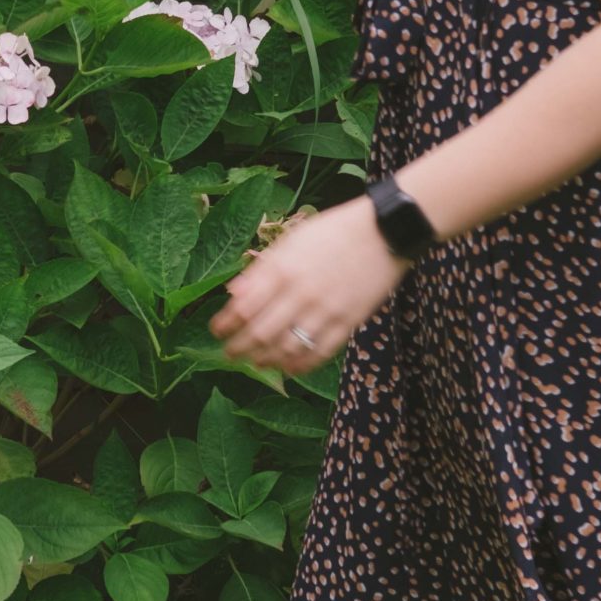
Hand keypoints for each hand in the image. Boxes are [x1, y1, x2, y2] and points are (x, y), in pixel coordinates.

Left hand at [210, 198, 407, 372]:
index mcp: (283, 269)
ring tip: (256, 362)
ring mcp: (326, 311)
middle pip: (261, 333)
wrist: (384, 232)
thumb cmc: (334, 232)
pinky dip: (300, 365)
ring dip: (266, 360)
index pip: (244, 307)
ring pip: (288, 348)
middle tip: (230, 354)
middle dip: (240, 348)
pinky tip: (288, 367)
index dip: (226, 324)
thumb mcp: (292, 240)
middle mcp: (301, 293)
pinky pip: (320, 353)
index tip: (217, 330)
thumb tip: (233, 293)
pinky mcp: (348, 323)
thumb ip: (262, 269)